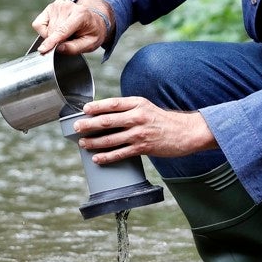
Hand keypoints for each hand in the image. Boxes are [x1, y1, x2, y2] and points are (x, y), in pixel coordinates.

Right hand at [32, 0, 109, 54]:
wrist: (93, 20)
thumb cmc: (91, 33)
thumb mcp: (90, 44)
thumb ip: (74, 48)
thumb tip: (58, 48)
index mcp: (80, 14)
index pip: (62, 30)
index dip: (52, 41)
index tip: (42, 50)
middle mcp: (67, 6)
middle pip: (53, 32)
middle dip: (57, 42)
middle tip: (68, 41)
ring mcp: (57, 5)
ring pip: (45, 29)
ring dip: (52, 36)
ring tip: (65, 34)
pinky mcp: (50, 7)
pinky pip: (38, 24)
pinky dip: (44, 31)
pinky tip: (56, 29)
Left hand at [71, 96, 216, 164]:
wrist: (184, 132)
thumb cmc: (162, 119)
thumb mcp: (145, 107)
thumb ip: (127, 109)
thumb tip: (104, 114)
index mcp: (137, 103)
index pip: (112, 103)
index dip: (96, 107)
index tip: (84, 109)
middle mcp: (137, 117)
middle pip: (107, 121)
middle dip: (88, 125)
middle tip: (76, 127)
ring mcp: (139, 133)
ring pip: (110, 139)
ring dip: (94, 142)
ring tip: (83, 143)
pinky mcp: (143, 148)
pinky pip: (120, 153)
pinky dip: (106, 157)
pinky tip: (97, 158)